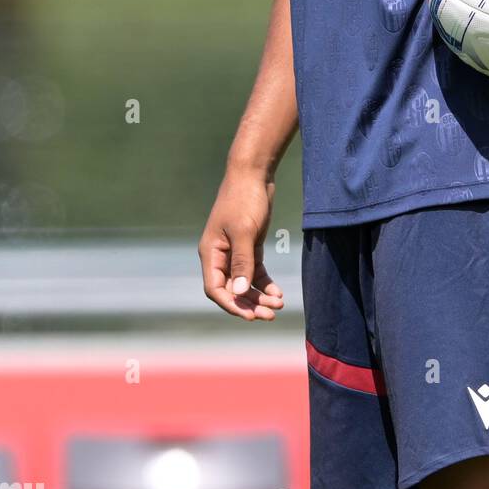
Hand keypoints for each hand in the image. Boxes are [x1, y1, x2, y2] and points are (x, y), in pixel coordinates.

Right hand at [198, 170, 284, 319]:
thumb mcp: (244, 231)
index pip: (215, 288)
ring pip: (244, 282)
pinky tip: (278, 292)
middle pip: (231, 289)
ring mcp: (235, 251)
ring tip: (278, 304)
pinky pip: (255, 271)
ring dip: (259, 296)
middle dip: (250, 304)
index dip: (231, 305)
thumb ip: (242, 262)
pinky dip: (265, 283)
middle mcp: (220, 255)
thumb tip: (238, 292)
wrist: (254, 173)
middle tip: (271, 314)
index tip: (251, 316)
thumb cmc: (244, 199)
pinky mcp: (249, 245)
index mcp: (210, 252)